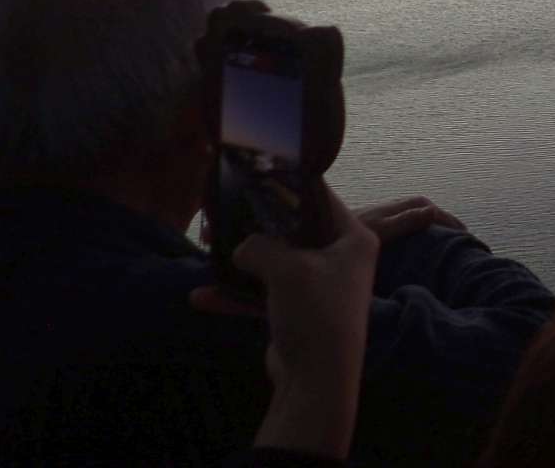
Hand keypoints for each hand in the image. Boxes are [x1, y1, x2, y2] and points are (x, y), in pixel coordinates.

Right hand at [191, 183, 378, 460]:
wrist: (316, 382)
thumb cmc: (315, 314)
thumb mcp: (286, 267)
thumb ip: (259, 245)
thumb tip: (240, 246)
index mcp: (352, 238)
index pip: (319, 196)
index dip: (287, 183)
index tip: (254, 172)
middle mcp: (340, 258)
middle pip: (293, 228)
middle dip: (256, 223)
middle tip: (222, 212)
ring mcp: (318, 285)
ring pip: (274, 261)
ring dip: (241, 258)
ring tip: (207, 246)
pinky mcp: (297, 311)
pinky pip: (263, 293)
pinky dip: (236, 294)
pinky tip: (202, 296)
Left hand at [353, 196, 465, 241]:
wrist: (319, 236)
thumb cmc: (348, 235)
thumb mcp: (380, 231)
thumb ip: (406, 221)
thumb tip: (434, 212)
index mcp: (396, 208)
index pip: (428, 209)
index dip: (448, 219)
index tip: (464, 233)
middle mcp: (390, 208)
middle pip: (423, 207)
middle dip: (444, 218)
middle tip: (461, 235)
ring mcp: (381, 216)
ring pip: (413, 213)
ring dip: (431, 222)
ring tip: (444, 238)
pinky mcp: (373, 226)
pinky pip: (403, 222)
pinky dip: (417, 228)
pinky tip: (415, 242)